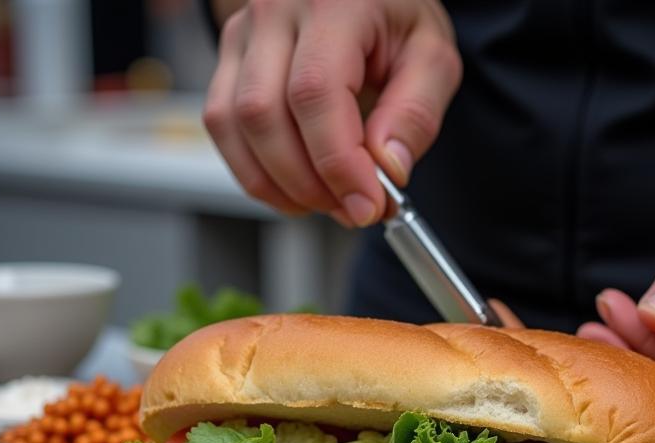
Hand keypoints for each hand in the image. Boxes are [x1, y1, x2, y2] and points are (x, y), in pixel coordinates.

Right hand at [203, 0, 461, 225]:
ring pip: (235, 126)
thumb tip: (388, 169)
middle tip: (353, 209)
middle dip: (310, 183)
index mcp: (333, 3)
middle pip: (265, 115)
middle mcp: (276, 10)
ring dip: (281, 184)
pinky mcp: (229, 60)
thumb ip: (416, 113)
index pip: (316, 93)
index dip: (338, 163)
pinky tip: (296, 188)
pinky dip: (257, 174)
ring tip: (329, 201)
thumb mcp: (432, 56)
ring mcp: (244, 34)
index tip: (367, 204)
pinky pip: (223, 129)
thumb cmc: (395, 15)